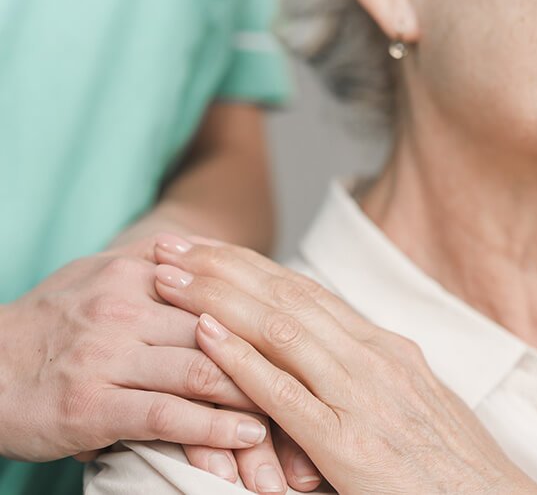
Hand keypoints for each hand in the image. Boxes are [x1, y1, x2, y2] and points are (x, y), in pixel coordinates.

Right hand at [0, 238, 320, 492]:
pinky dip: (212, 427)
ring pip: (204, 373)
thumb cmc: (59, 322)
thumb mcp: (109, 276)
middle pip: (225, 334)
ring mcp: (109, 354)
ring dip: (255, 401)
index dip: (274, 320)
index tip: (315, 346)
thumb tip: (225, 258)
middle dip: (275, 366)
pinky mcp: (92, 402)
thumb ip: (166, 268)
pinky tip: (248, 435)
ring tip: (295, 419)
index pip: (225, 293)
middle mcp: (128, 308)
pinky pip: (166, 413)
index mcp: (140, 274)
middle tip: (320, 392)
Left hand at [153, 235, 536, 493]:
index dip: (249, 265)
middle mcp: (373, 357)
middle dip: (221, 266)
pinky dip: (240, 360)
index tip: (206, 248)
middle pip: (285, 295)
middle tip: (170, 244)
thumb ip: (365, 370)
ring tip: (168, 277)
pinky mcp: (350, 444)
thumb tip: (322, 348)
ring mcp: (363, 396)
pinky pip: (286, 394)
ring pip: (280, 329)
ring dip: (216, 297)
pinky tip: (203, 334)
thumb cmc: (449, 461)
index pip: (305, 288)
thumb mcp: (410, 398)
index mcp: (385, 346)